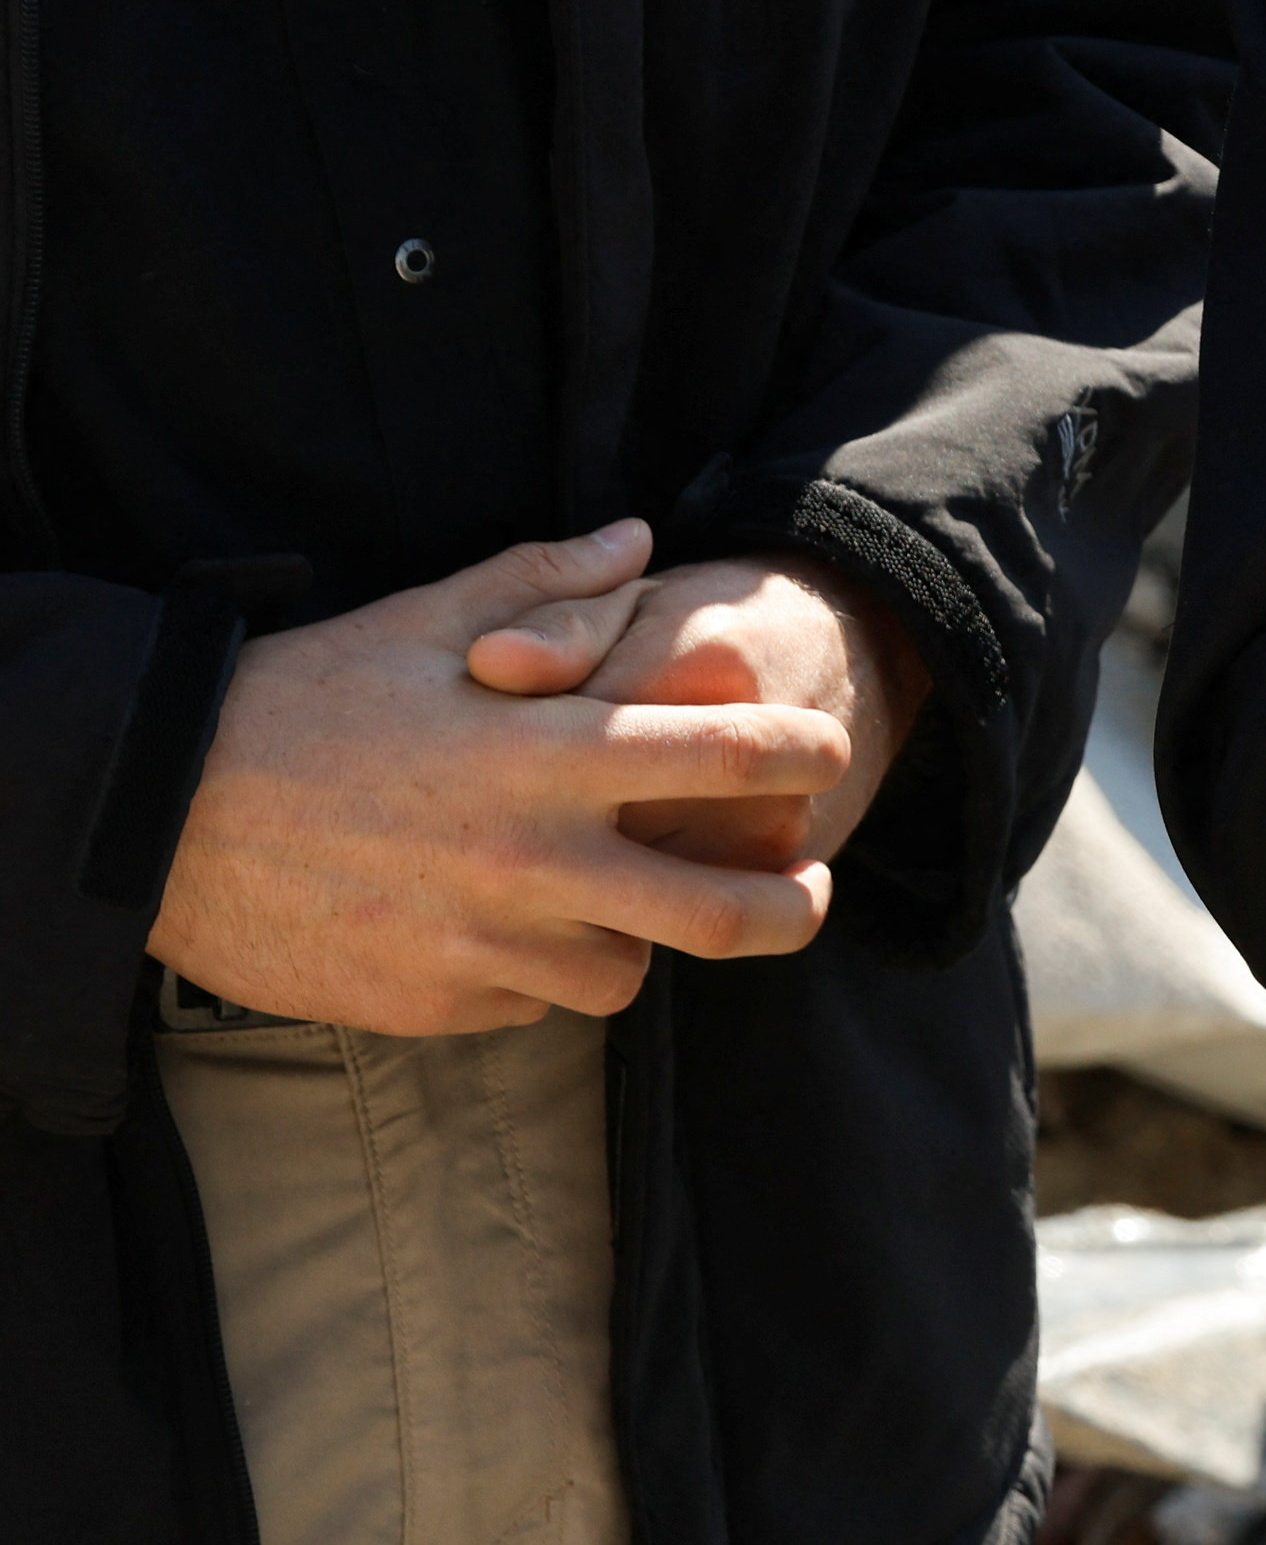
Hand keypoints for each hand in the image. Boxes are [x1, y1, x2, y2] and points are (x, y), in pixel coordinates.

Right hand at [145, 524, 860, 1033]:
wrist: (156, 817)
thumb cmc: (300, 703)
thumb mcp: (423, 619)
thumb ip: (548, 581)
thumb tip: (641, 538)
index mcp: (550, 757)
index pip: (733, 758)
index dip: (806, 757)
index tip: (830, 754)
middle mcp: (536, 862)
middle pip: (726, 915)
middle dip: (794, 909)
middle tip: (808, 890)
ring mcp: (486, 946)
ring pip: (629, 974)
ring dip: (644, 943)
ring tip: (629, 907)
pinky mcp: (434, 1005)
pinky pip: (533, 1007)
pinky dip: (543, 976)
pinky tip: (515, 933)